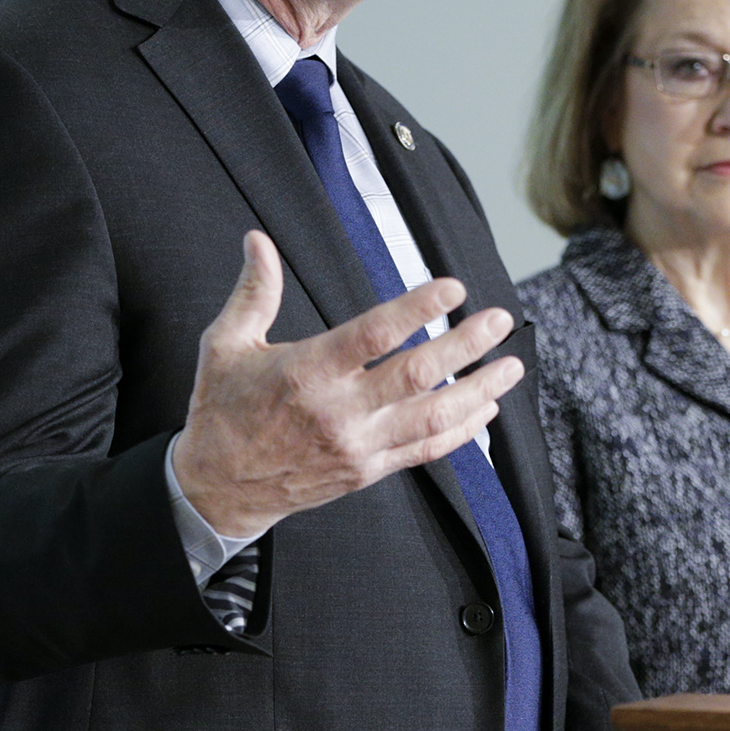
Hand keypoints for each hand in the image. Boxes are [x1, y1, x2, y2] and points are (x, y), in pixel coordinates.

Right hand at [171, 230, 523, 536]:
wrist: (218, 489)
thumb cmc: (223, 412)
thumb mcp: (225, 345)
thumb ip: (253, 292)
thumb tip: (258, 241)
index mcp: (307, 373)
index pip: (374, 336)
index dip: (417, 309)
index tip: (452, 288)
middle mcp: (339, 412)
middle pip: (416, 376)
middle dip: (465, 346)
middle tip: (499, 320)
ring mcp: (358, 446)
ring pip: (432, 418)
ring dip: (478, 391)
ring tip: (511, 366)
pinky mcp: (367, 471)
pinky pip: (424, 451)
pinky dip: (461, 433)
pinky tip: (484, 410)